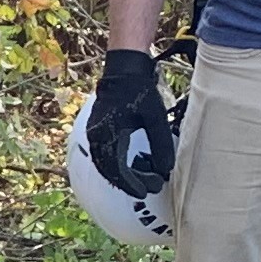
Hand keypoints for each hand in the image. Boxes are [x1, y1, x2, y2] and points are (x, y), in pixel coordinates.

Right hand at [82, 48, 175, 197]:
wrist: (124, 70)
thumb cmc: (140, 91)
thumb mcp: (155, 118)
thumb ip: (160, 145)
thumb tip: (166, 171)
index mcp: (108, 135)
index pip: (118, 170)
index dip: (133, 184)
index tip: (147, 191)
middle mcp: (97, 137)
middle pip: (110, 171)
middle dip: (131, 182)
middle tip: (152, 186)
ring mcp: (94, 134)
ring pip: (106, 165)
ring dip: (124, 174)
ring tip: (144, 178)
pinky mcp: (97, 130)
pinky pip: (104, 155)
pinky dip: (118, 165)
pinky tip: (134, 165)